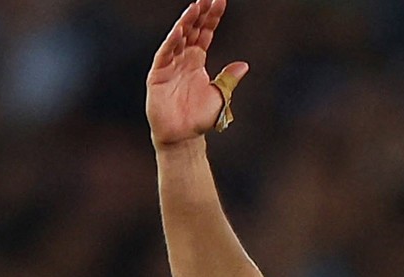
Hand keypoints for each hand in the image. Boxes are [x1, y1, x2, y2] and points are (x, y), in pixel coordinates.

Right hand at [146, 0, 246, 148]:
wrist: (184, 136)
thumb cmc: (200, 117)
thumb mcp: (220, 95)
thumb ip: (229, 79)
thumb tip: (244, 65)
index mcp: (197, 60)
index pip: (204, 33)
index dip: (211, 18)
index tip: (220, 1)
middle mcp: (182, 58)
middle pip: (191, 30)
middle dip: (199, 14)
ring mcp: (169, 65)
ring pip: (178, 38)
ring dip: (186, 23)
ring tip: (195, 7)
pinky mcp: (158, 75)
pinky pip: (165, 55)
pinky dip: (172, 42)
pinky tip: (180, 30)